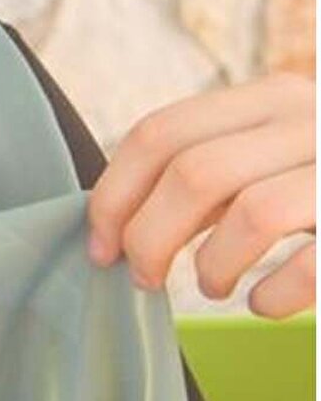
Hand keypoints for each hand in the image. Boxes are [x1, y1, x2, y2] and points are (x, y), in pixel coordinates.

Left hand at [86, 71, 316, 318]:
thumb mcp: (281, 151)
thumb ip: (215, 169)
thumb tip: (122, 219)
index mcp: (277, 97)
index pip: (161, 132)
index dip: (114, 194)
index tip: (101, 245)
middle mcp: (314, 121)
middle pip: (193, 173)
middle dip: (150, 237)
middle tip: (146, 279)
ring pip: (250, 213)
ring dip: (213, 265)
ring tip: (214, 287)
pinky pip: (311, 266)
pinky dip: (273, 296)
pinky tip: (266, 304)